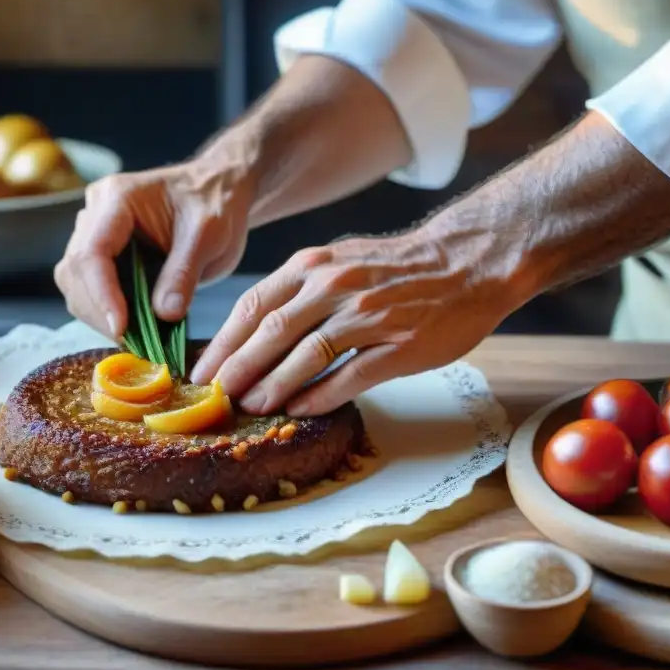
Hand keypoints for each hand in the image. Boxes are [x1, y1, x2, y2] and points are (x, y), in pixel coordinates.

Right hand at [55, 159, 254, 338]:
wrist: (219, 193)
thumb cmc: (215, 203)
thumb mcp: (209, 236)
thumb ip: (184, 274)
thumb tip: (163, 315)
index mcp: (117, 199)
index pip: (92, 252)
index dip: (102, 295)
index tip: (120, 329)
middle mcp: (97, 213)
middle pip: (76, 272)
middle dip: (100, 311)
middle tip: (134, 341)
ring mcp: (96, 232)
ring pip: (76, 284)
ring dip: (100, 315)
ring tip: (136, 336)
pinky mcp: (104, 253)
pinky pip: (91, 289)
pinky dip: (108, 312)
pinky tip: (134, 326)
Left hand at [190, 231, 514, 416]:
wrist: (467, 261)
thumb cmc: (398, 267)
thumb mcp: (340, 259)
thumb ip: (300, 288)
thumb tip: (256, 328)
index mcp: (315, 264)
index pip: (255, 305)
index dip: (224, 342)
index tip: (202, 370)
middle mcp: (336, 285)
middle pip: (272, 332)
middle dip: (238, 368)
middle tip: (215, 397)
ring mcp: (369, 315)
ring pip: (307, 354)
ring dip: (274, 385)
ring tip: (252, 407)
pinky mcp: (399, 344)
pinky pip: (350, 375)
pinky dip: (320, 395)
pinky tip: (301, 410)